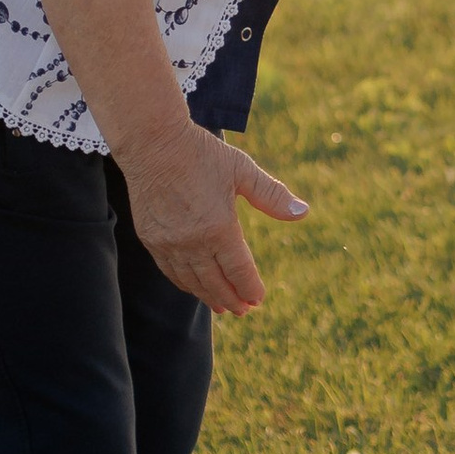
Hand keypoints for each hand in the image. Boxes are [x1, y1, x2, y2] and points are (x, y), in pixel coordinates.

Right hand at [118, 122, 307, 316]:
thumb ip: (272, 195)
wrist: (153, 143)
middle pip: (215, 283)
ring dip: (208, 296)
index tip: (259, 299)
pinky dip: (185, 283)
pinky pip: (170, 271)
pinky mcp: (150, 239)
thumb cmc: (201, 154)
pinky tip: (194, 287)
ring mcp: (169, 243)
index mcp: (219, 227)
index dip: (250, 287)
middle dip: (231, 300)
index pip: (239, 270)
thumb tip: (304, 212)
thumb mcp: (242, 170)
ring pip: (191, 281)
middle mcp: (192, 242)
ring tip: (221, 307)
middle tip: (243, 310)